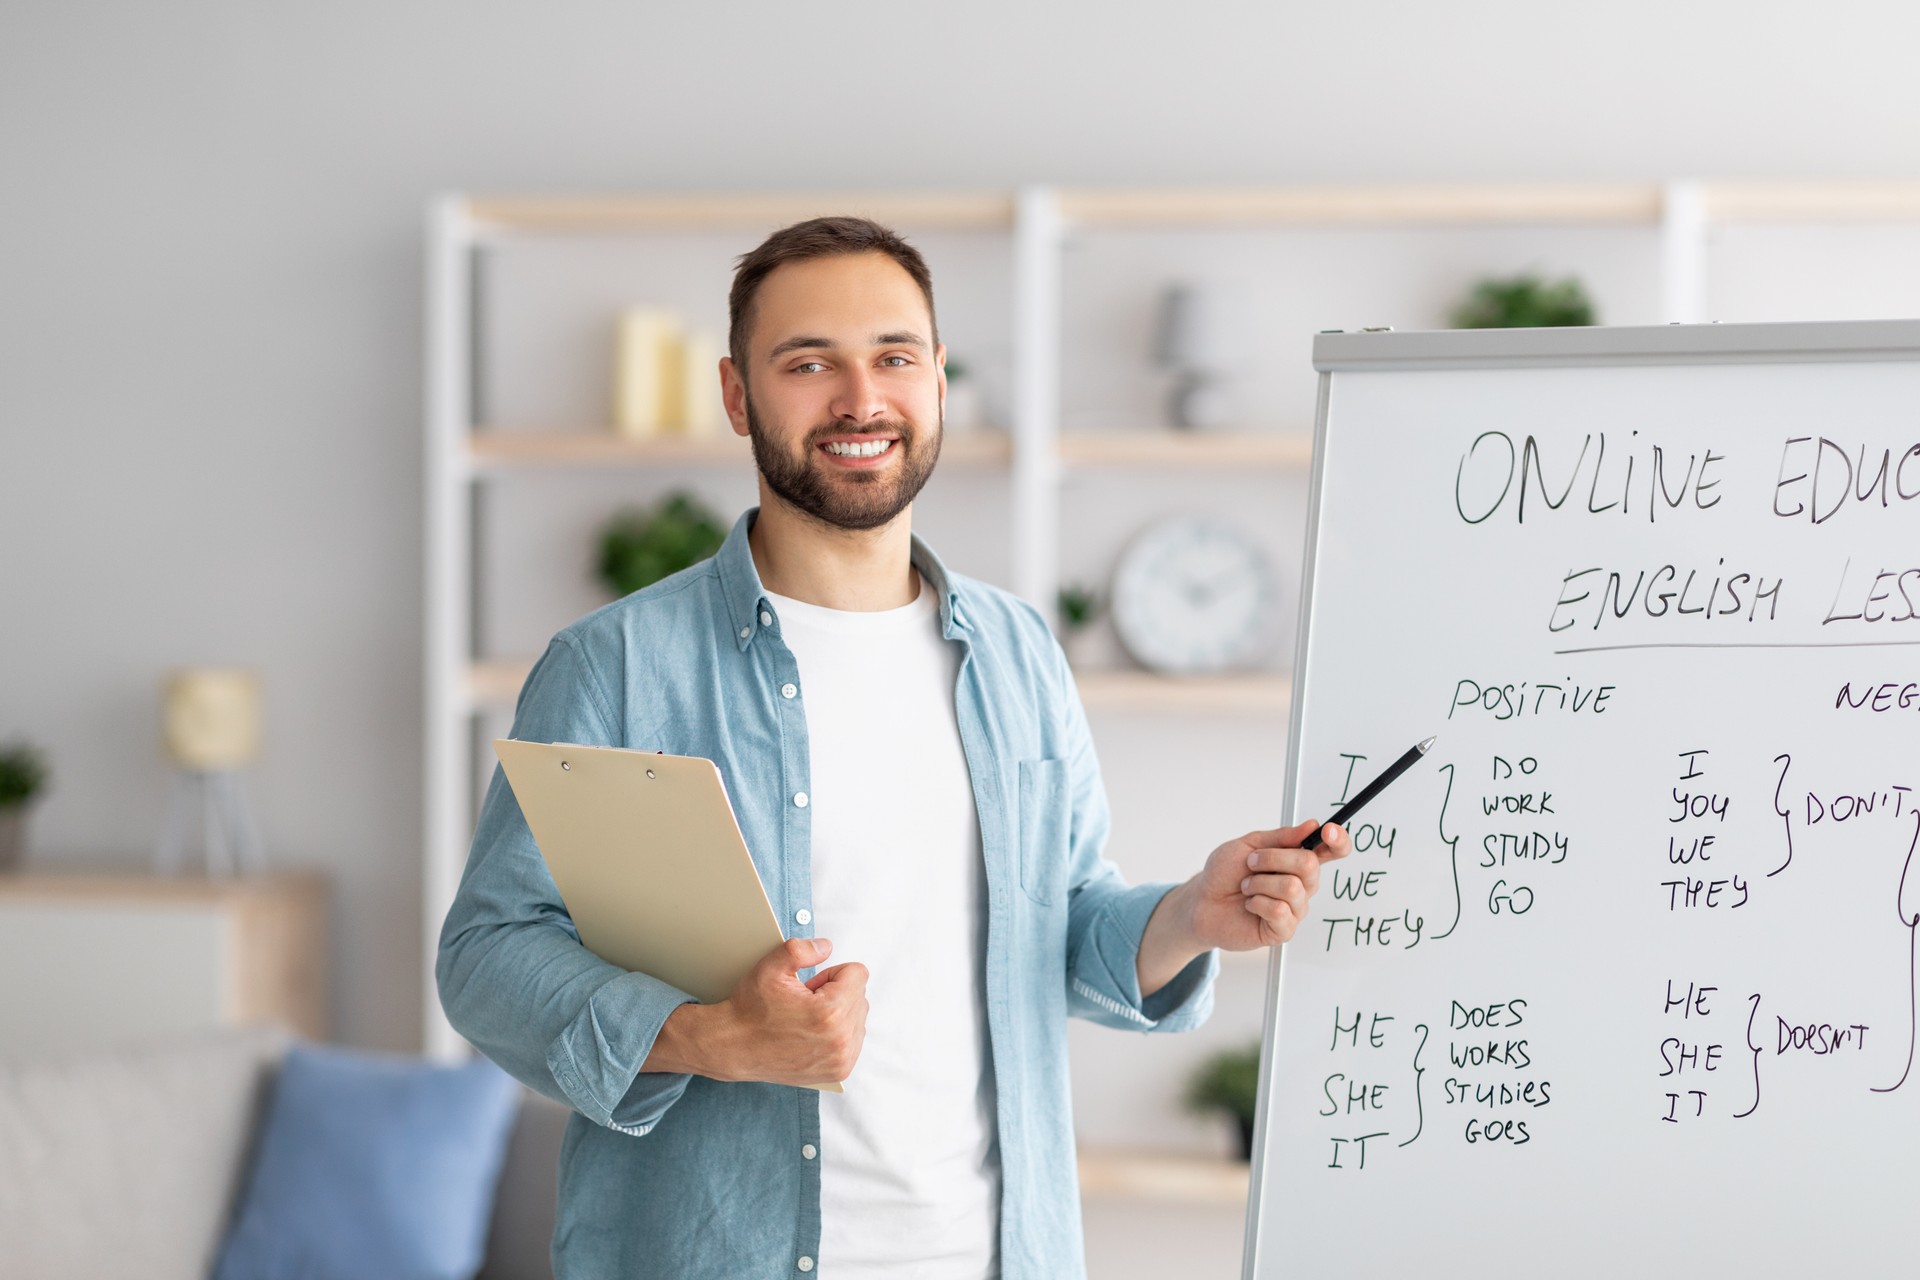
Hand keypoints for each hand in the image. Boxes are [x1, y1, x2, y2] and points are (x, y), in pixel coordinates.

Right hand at [646, 937, 868, 1085]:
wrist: (733, 1047)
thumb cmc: (750, 1010)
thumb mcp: (770, 968)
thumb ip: (801, 949)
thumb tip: (827, 946)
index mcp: (831, 1012)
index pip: (858, 973)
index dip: (831, 973)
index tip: (811, 985)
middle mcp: (841, 1040)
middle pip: (860, 996)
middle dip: (836, 993)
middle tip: (805, 1003)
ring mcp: (842, 1059)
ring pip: (858, 1018)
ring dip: (839, 1014)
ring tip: (807, 1020)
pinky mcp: (839, 1072)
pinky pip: (854, 1039)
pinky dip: (838, 1033)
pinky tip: (812, 1034)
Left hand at [1188, 818, 1353, 950]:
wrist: (1202, 902)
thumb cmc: (1225, 873)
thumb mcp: (1248, 845)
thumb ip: (1280, 837)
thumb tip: (1311, 826)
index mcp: (1297, 860)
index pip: (1332, 851)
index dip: (1338, 840)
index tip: (1327, 831)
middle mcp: (1302, 884)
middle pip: (1309, 864)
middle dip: (1273, 858)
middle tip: (1251, 863)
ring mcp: (1295, 908)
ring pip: (1292, 887)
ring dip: (1259, 882)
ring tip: (1246, 887)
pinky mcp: (1284, 930)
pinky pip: (1280, 910)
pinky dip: (1257, 902)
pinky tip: (1249, 905)